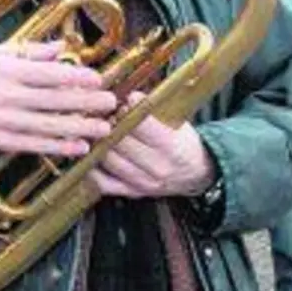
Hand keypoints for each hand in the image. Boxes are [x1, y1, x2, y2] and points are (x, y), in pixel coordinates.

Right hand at [0, 41, 119, 156]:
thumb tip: (63, 46)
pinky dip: (59, 147)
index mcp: (11, 71)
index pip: (49, 74)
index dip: (76, 77)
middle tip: (110, 103)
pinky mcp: (3, 140)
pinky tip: (80, 147)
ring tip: (103, 128)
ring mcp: (6, 120)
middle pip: (54, 100)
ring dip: (79, 127)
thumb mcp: (2, 55)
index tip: (98, 79)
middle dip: (86, 102)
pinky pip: (36, 145)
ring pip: (49, 125)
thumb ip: (34, 51)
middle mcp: (9, 95)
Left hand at [89, 91, 213, 198]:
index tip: (125, 101)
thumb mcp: (178, 123)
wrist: (197, 173)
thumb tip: (129, 97)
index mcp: (171, 147)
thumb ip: (154, 111)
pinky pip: (103, 182)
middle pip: (119, 142)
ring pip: (107, 160)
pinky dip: (94, 168)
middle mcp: (157, 167)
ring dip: (99, 143)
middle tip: (107, 115)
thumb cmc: (184, 143)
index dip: (128, 110)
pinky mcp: (133, 193)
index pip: (139, 125)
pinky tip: (93, 154)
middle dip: (110, 125)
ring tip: (100, 131)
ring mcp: (144, 183)